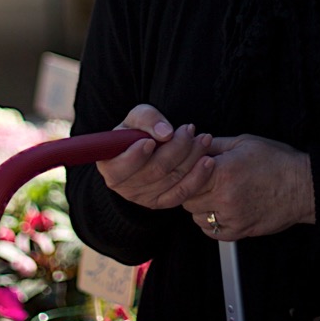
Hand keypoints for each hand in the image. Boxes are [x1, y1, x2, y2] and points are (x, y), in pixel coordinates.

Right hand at [96, 104, 214, 209]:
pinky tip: (208, 161)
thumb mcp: (137, 117)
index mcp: (111, 168)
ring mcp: (144, 198)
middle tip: (190, 129)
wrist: (149, 146)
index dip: (135, 156)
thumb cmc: (138, 130)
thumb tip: (164, 133)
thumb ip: (147, 119)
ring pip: (172, 179)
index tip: (150, 141)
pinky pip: (183, 193)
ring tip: (204, 139)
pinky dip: (198, 177)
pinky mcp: (163, 202)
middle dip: (176, 148)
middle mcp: (125, 188)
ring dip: (191, 158)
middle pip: (154, 171)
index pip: (120, 168)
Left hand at [184, 135, 314, 240]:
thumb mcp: (244, 143)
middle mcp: (224, 196)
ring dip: (200, 206)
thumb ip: (215, 145)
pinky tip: (220, 210)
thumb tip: (194, 144)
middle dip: (191, 188)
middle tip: (202, 182)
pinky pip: (211, 232)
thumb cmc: (278, 162)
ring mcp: (231, 217)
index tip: (190, 168)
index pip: (185, 175)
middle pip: (187, 198)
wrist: (303, 186)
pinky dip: (211, 222)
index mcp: (223, 171)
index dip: (185, 171)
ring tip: (213, 195)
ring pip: (196, 216)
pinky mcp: (239, 231)